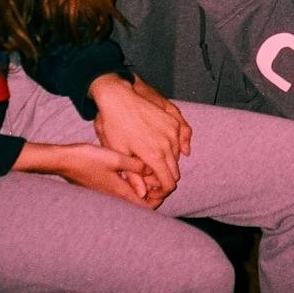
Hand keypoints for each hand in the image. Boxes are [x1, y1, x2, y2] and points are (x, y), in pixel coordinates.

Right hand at [14, 142, 153, 207]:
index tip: (164, 185)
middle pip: (141, 204)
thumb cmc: (88, 159)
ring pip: (131, 197)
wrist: (64, 161)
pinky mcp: (101, 188)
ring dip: (141, 189)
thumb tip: (153, 169)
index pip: (148, 207)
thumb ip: (136, 165)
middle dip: (152, 194)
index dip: (160, 198)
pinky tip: (129, 171)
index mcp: (122, 193)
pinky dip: (130, 185)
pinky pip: (121, 192)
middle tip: (157, 178)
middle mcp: (116, 198)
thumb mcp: (116, 158)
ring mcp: (107, 194)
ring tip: (146, 173)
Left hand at [89, 74, 184, 200]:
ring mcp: (172, 131)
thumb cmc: (114, 125)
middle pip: (175, 172)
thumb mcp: (119, 153)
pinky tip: (157, 145)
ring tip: (148, 158)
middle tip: (146, 175)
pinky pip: (179, 141)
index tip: (151, 190)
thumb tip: (143, 195)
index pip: (169, 184)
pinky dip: (172, 147)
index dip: (162, 191)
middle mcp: (168, 144)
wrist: (118, 97)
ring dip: (167, 162)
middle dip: (163, 177)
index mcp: (155, 155)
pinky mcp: (173, 120)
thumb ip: (133, 177)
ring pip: (177, 157)